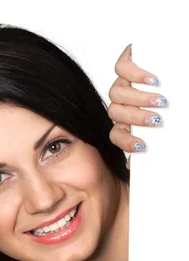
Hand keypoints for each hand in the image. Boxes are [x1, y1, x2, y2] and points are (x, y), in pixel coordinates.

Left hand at [108, 43, 166, 167]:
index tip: (143, 147)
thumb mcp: (172, 125)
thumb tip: (145, 164)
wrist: (181, 63)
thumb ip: (164, 142)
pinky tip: (152, 80)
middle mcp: (123, 102)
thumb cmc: (178, 99)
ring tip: (160, 100)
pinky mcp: (128, 60)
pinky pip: (122, 67)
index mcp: (128, 120)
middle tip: (157, 120)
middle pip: (115, 114)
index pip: (117, 135)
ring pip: (116, 93)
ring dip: (138, 99)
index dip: (126, 143)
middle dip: (137, 118)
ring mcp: (124, 81)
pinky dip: (135, 73)